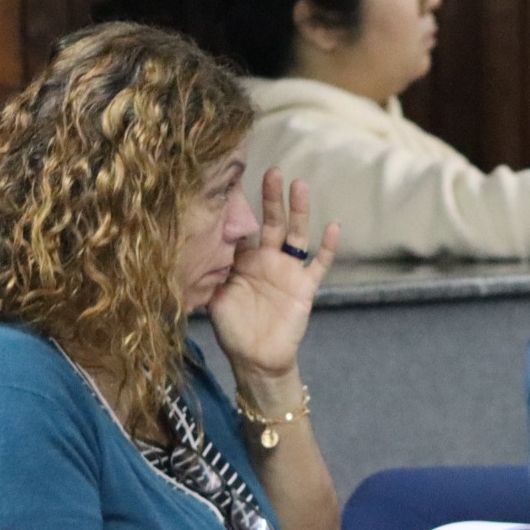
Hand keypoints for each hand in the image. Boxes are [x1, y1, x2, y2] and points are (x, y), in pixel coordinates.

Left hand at [208, 168, 340, 383]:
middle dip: (271, 198)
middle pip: (271, 222)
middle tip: (272, 172)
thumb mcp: (213, 297)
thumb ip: (210, 271)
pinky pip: (319, 264)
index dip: (240, 206)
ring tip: (299, 186)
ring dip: (299, 211)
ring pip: (296, 235)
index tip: (236, 179)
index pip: (242, 226)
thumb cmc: (232, 328)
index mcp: (242, 260)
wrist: (255, 358)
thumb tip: (195, 246)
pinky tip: (334, 227)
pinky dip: (328, 248)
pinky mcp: (305, 286)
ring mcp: (288, 271)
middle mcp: (267, 259)